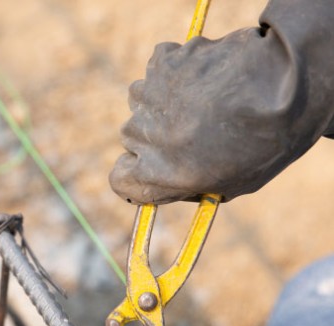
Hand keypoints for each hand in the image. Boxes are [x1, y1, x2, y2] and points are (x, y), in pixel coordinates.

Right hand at [110, 2, 333, 203]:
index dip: (136, 174)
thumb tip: (181, 182)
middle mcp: (140, 136)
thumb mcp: (230, 185)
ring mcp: (148, 95)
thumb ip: (191, 184)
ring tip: (204, 100)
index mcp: (154, 173)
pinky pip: (160, 68)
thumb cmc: (263, 145)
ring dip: (164, 102)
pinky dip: (176, 71)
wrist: (282, 86)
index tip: (151, 169)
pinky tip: (205, 75)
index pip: (120, 180)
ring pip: (144, 101)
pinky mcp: (160, 62)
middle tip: (194, 130)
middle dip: (157, 135)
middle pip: (133, 137)